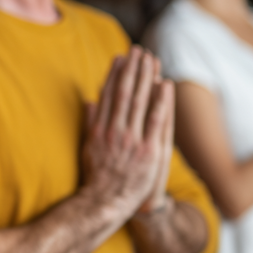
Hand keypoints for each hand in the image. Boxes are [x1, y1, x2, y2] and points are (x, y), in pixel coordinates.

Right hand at [81, 47, 172, 221]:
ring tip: (151, 59)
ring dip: (145, 78)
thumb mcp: (88, 147)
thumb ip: (91, 122)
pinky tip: (164, 84)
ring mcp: (131, 140)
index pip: (108, 95)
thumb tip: (90, 99)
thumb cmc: (97, 176)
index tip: (121, 58)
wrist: (105, 203)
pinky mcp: (148, 151)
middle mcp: (113, 131)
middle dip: (132, 69)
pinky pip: (155, 120)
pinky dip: (160, 101)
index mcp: (99, 129)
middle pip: (124, 93)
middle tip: (138, 50)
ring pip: (139, 101)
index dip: (115, 74)